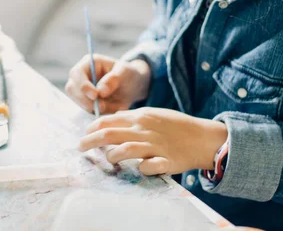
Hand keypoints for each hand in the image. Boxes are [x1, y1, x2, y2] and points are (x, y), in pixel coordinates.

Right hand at [65, 54, 150, 114]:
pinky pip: (86, 110)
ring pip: (78, 101)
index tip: (95, 96)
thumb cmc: (128, 75)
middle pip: (72, 89)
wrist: (132, 86)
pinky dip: (98, 112)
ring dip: (93, 108)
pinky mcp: (85, 101)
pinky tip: (111, 108)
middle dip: (86, 100)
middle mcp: (81, 75)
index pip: (77, 73)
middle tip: (103, 107)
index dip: (83, 85)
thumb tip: (100, 91)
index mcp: (89, 63)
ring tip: (112, 106)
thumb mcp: (125, 73)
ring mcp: (81, 89)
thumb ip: (113, 80)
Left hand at [78, 107, 227, 174]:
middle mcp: (144, 130)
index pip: (109, 120)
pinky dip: (141, 168)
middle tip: (80, 147)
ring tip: (108, 160)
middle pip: (109, 134)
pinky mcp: (167, 161)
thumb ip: (131, 119)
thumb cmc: (175, 126)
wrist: (202, 137)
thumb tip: (109, 122)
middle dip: (90, 141)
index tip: (86, 134)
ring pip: (125, 150)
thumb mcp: (152, 114)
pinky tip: (139, 169)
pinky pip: (149, 167)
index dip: (93, 128)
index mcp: (140, 117)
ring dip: (112, 156)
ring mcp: (155, 146)